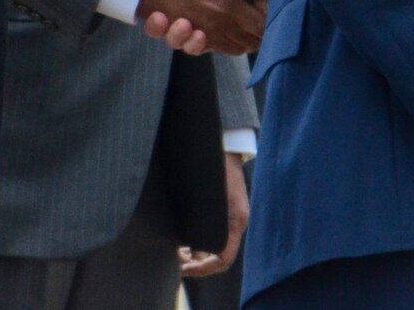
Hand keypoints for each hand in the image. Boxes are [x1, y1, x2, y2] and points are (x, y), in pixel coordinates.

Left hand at [179, 154, 249, 278]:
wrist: (224, 143)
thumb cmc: (213, 165)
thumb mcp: (205, 197)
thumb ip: (200, 225)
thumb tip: (191, 251)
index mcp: (236, 220)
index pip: (223, 260)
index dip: (201, 270)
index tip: (181, 269)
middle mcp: (237, 222)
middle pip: (220, 257)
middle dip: (198, 265)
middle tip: (176, 260)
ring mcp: (234, 216)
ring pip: (218, 248)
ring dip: (198, 255)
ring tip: (178, 251)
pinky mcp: (228, 210)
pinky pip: (217, 236)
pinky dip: (201, 243)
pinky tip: (185, 238)